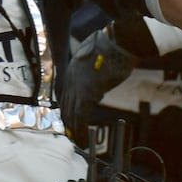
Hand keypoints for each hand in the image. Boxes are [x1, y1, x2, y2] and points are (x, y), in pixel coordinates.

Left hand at [61, 25, 136, 147]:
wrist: (116, 42)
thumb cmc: (110, 46)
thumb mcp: (93, 57)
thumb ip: (90, 72)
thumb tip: (97, 87)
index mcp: (72, 70)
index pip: (65, 96)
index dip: (67, 110)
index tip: (69, 120)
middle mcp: (71, 79)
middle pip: (66, 105)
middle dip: (68, 121)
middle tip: (71, 135)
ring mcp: (78, 86)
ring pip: (71, 112)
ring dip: (74, 127)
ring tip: (77, 140)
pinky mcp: (88, 92)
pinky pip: (81, 114)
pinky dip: (81, 127)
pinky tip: (82, 136)